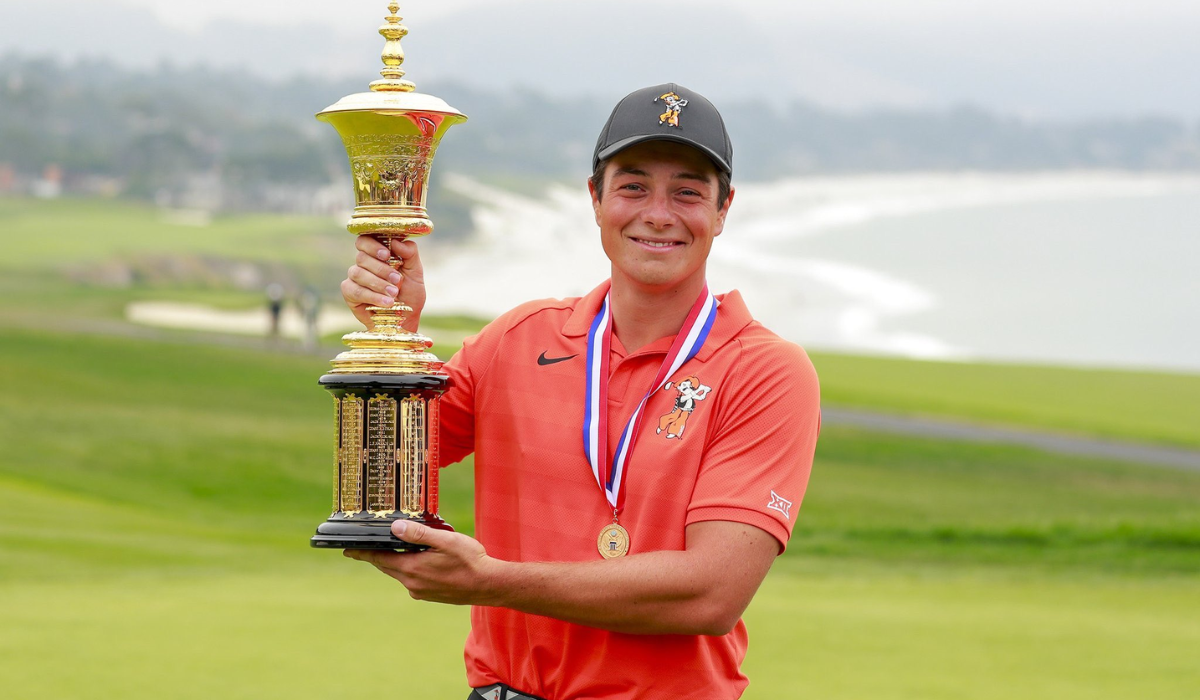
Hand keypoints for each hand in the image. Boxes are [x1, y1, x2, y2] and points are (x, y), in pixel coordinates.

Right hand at [340, 236, 426, 331]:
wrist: (406, 319)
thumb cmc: (410, 294)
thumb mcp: (416, 272)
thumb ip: (410, 254)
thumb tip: (397, 242)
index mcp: (378, 254)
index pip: (366, 240)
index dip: (373, 245)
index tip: (387, 255)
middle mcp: (363, 263)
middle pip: (362, 257)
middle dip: (381, 269)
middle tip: (397, 280)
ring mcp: (355, 277)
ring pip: (358, 273)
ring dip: (378, 283)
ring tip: (394, 294)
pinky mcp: (349, 293)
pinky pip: (355, 290)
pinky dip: (372, 296)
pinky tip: (386, 302)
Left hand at [343, 520, 500, 605]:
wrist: (489, 585)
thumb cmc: (470, 561)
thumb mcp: (445, 541)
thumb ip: (418, 534)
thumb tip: (395, 528)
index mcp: (412, 569)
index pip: (379, 559)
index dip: (362, 553)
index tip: (347, 550)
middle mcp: (413, 583)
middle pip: (387, 567)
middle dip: (376, 556)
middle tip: (365, 547)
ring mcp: (421, 591)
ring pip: (400, 573)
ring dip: (396, 561)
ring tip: (398, 548)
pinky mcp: (430, 595)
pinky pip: (413, 579)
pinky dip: (410, 568)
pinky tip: (420, 560)